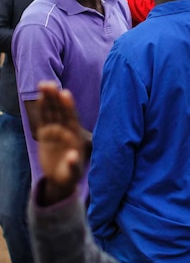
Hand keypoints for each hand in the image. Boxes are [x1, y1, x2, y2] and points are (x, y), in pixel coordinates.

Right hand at [35, 82, 87, 204]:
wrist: (61, 178)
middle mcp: (67, 130)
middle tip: (50, 84)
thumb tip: (73, 156)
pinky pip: (44, 118)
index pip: (72, 118)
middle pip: (61, 111)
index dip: (69, 106)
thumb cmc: (71, 175)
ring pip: (52, 112)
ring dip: (49, 98)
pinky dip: (43, 108)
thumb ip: (74, 165)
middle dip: (56, 97)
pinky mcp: (46, 134)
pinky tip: (41, 96)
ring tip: (44, 84)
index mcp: (76, 136)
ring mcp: (56, 131)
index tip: (65, 94)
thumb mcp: (73, 173)